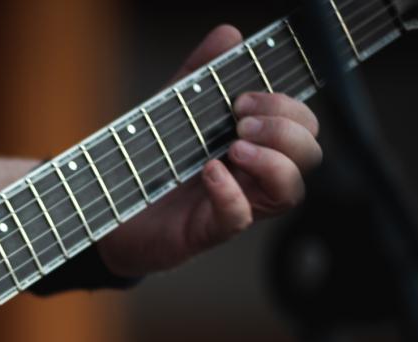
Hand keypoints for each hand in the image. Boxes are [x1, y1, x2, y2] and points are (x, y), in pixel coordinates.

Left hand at [98, 25, 322, 275]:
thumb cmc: (150, 161)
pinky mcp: (208, 231)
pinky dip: (231, 193)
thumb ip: (201, 74)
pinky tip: (211, 172)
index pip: (302, 124)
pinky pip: (239, 217)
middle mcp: (255, 176)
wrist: (107, 203)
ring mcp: (237, 204)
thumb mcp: (173, 108)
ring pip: (290, 191)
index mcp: (257, 144)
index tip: (243, 97)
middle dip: (285, 130)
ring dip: (273, 162)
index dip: (288, 107)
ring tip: (235, 146)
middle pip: (309, 154)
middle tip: (241, 121)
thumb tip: (228, 35)